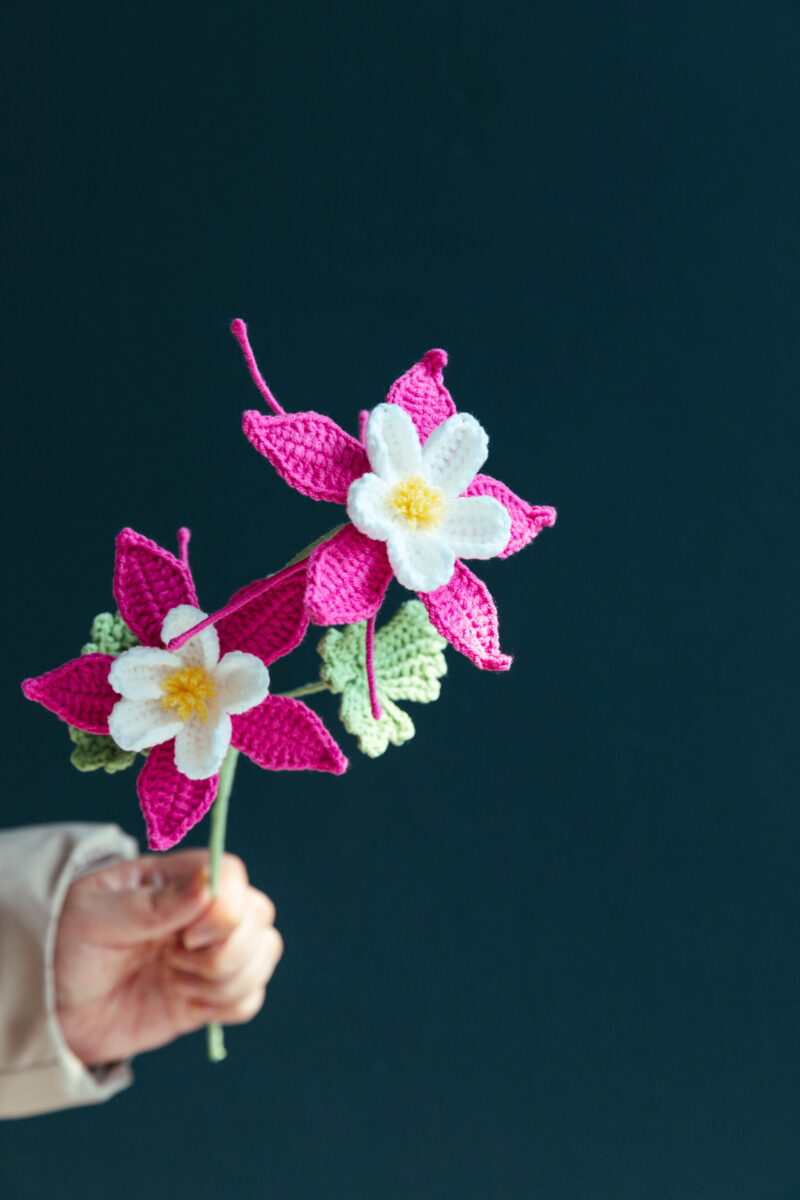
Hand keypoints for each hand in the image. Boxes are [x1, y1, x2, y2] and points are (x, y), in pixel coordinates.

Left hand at [54, 850, 282, 1065]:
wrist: (50, 1006)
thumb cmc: (66, 943)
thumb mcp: (94, 915)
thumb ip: (152, 904)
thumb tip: (208, 885)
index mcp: (177, 879)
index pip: (233, 876)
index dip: (227, 908)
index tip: (188, 936)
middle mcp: (203, 912)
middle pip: (259, 915)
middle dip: (227, 951)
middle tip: (174, 961)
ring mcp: (210, 953)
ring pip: (263, 955)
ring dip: (225, 980)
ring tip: (176, 982)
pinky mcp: (209, 995)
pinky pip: (251, 998)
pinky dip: (227, 1006)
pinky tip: (189, 1003)